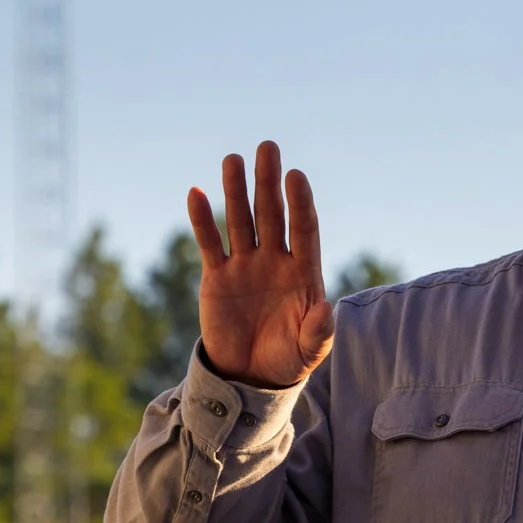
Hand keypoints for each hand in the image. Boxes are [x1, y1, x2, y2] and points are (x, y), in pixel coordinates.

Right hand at [187, 140, 331, 388]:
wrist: (251, 375)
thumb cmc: (289, 360)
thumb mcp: (309, 350)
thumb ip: (319, 330)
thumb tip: (326, 307)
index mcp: (303, 273)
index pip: (304, 229)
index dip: (300, 203)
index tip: (296, 175)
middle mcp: (275, 261)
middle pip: (272, 214)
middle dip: (268, 182)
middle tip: (267, 147)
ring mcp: (246, 265)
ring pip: (240, 220)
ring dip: (236, 191)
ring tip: (233, 159)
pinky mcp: (218, 276)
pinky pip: (209, 243)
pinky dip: (202, 220)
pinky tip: (196, 192)